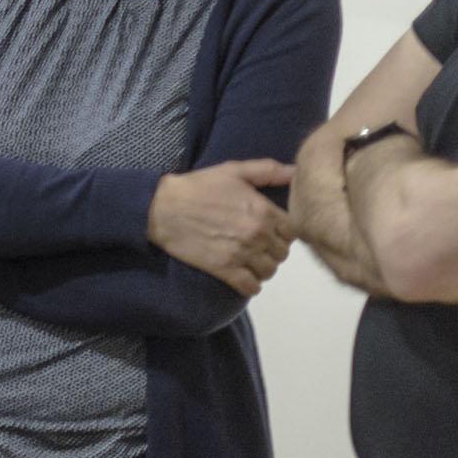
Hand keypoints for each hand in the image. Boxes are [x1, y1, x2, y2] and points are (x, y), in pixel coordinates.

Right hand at [145, 158, 298, 297]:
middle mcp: (257, 234)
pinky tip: (245, 278)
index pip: (292, 230)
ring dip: (263, 268)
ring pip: (269, 271)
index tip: (272, 231)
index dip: (283, 231)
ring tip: (252, 262)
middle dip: (274, 250)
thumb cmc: (198, 187)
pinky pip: (250, 286)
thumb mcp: (234, 171)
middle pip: (282, 252)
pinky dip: (251, 286)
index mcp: (263, 210)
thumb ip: (267, 170)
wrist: (162, 208)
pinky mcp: (224, 270)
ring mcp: (241, 254)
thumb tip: (295, 172)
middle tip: (260, 247)